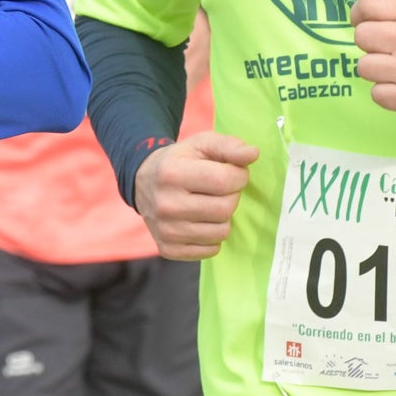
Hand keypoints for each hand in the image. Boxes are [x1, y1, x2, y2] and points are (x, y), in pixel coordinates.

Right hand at [135, 129, 257, 260]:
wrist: (142, 183)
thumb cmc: (180, 161)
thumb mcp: (202, 144)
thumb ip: (229, 146)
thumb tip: (253, 154)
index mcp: (172, 173)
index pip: (224, 181)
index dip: (239, 176)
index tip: (233, 173)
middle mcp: (165, 204)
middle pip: (224, 209)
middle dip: (231, 197)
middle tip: (221, 191)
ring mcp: (165, 230)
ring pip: (220, 233)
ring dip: (223, 219)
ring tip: (211, 205)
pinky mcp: (167, 249)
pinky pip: (210, 251)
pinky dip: (212, 237)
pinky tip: (202, 222)